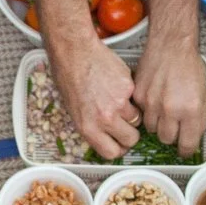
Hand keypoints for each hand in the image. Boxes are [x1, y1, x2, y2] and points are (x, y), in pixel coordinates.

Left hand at [52, 33, 139, 158]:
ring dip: (132, 113)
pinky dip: (130, 95)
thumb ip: (91, 126)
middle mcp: (104, 119)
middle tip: (125, 124)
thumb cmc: (68, 78)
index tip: (119, 143)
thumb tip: (105, 136)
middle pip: (131, 139)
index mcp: (88, 128)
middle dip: (130, 133)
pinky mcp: (128, 87)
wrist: (74, 52)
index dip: (118, 148)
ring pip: (137, 118)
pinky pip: (136, 98)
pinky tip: (117, 84)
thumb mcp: (73, 110)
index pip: (112, 153)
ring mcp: (119, 103)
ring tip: (119, 100)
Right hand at [131, 33, 205, 153]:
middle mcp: (171, 109)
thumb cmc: (191, 67)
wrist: (172, 45)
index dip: (186, 150)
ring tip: (163, 110)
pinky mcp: (139, 96)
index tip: (184, 149)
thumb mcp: (205, 95)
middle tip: (174, 125)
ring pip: (151, 129)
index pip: (186, 145)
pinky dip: (147, 111)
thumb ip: (199, 119)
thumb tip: (192, 137)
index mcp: (192, 110)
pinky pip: (141, 114)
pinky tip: (154, 99)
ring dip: (158, 124)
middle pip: (166, 139)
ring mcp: (152, 103)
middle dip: (171, 135)